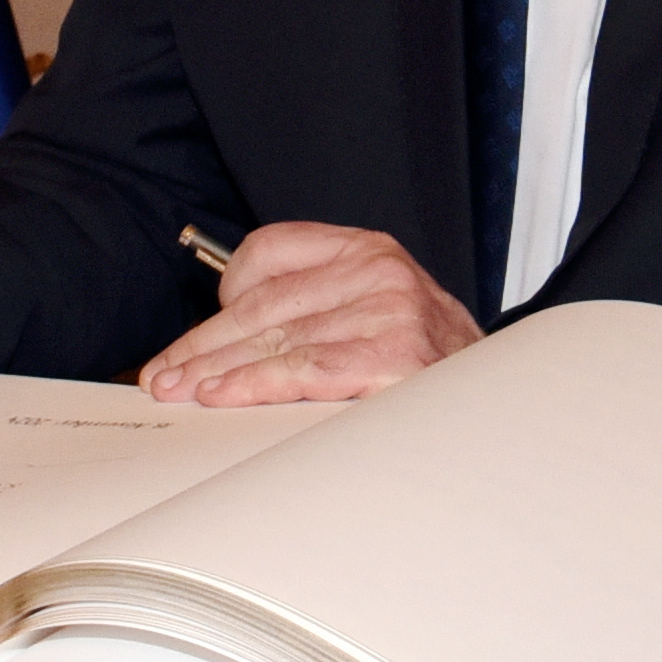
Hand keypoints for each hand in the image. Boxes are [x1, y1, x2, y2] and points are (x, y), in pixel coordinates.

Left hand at [134, 222, 482, 406]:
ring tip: (179, 392)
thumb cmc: (432, 372)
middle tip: (163, 375)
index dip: (220, 298)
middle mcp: (379, 270)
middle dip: (203, 344)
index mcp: (369, 250)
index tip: (190, 338)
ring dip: (215, 369)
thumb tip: (227, 343)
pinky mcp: (392, 354)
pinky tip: (220, 395)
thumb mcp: (380, 317)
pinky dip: (252, 385)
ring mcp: (389, 310)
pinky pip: (301, 370)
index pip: (269, 253)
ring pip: (274, 339)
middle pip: (262, 305)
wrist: (498, 411)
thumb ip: (317, 312)